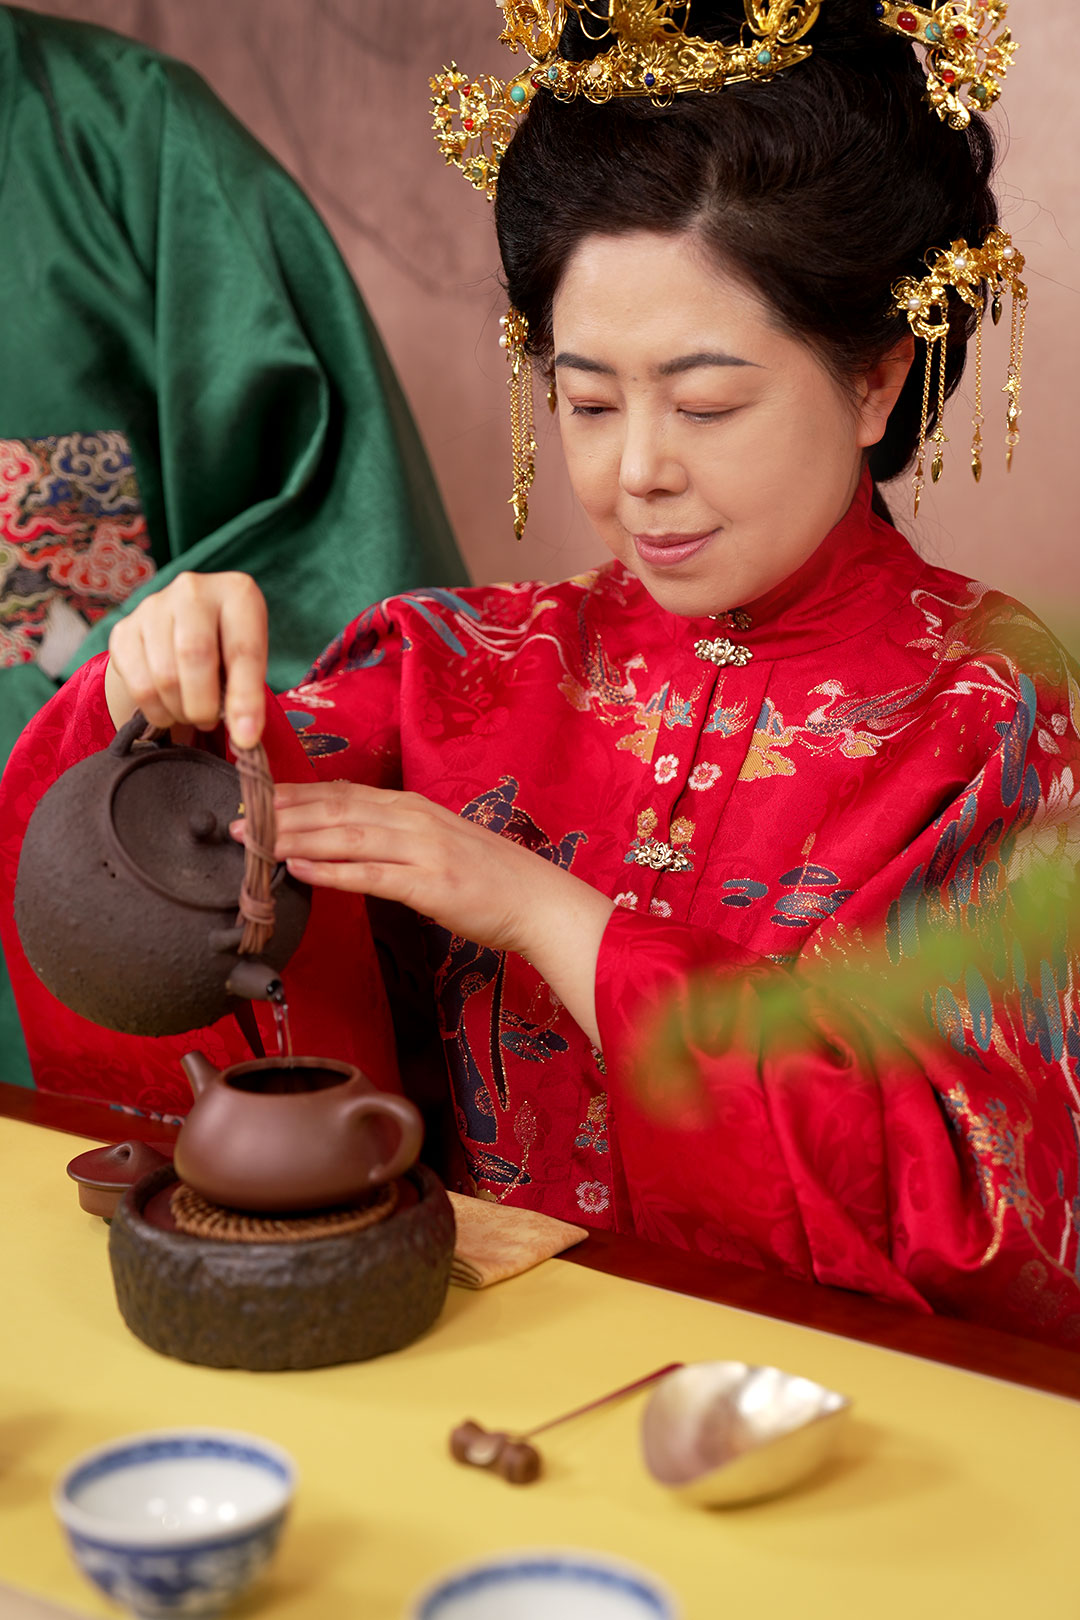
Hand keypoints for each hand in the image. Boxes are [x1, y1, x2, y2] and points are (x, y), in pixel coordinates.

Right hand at [104, 571, 267, 747]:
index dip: (245, 699)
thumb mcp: (248, 661)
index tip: (245, 739)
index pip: (243, 650)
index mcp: (237, 592)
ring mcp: (153, 606)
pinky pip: (137, 683)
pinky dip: (154, 709)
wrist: (183, 628)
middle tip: (209, 722)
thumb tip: (244, 740)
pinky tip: (167, 708)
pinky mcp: (124, 629)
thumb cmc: (226, 647)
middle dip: (203, 706)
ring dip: (178, 710)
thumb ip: (248, 695)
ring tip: (191, 712)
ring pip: (163, 675)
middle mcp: (193, 590)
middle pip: (195, 657)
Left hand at [247, 782, 613, 1044]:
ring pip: (345, 835)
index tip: (253, 799)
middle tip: (234, 820)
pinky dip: (331, 869)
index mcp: (411, 807)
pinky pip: (370, 874)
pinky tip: (299, 870)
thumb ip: (392, 840)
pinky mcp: (428, 882)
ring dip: (294, 837)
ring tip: (253, 842)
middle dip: (281, 813)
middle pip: (335, 808)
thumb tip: (344, 844)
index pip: (341, 792)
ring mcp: (421, 848)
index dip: (294, 795)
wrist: (536, 901)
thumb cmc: (487, 879)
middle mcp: (412, 818)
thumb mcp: (436, 845)